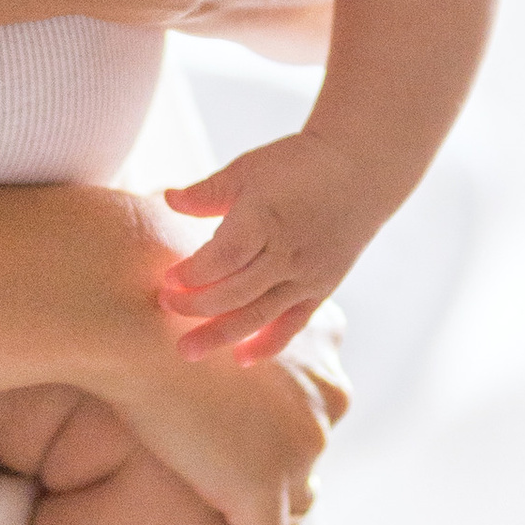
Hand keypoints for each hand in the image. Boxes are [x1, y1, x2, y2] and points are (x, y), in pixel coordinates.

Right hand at [76, 328, 340, 524]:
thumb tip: (228, 337)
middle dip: (282, 480)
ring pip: (294, 506)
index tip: (260, 447)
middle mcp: (327, 395)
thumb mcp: (222, 304)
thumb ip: (244, 327)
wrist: (131, 317)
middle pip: (309, 456)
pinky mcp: (260, 489)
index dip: (288, 433)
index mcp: (322, 345)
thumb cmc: (158, 302)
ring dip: (271, 524)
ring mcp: (299, 446)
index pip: (320, 405)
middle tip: (245, 498)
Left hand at [159, 131, 382, 358]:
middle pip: (235, 292)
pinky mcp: (321, 288)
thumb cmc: (298, 164)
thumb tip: (167, 199)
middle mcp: (288, 252)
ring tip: (187, 351)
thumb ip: (208, 191)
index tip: (166, 280)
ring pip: (258, 315)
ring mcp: (307, 275)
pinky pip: (293, 324)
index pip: (223, 258)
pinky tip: (241, 360)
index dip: (192, 274)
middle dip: (195, 305)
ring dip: (220, 335)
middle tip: (164, 307)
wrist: (361, 170)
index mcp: (266, 218)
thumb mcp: (249, 168)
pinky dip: (268, 345)